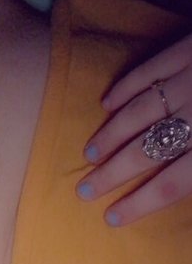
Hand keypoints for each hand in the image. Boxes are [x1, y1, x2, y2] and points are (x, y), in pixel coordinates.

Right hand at [76, 33, 191, 226]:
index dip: (139, 203)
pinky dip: (126, 86)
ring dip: (111, 133)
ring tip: (88, 153)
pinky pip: (150, 67)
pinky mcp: (191, 45)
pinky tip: (106, 102)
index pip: (172, 183)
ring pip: (141, 110)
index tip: (111, 218)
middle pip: (147, 150)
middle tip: (83, 190)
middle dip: (112, 173)